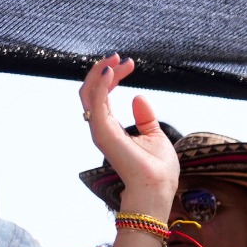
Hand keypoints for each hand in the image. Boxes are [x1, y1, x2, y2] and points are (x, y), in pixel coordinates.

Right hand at [79, 55, 179, 217]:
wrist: (157, 189)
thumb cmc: (158, 170)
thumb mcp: (155, 136)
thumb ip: (145, 118)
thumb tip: (139, 97)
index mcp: (111, 127)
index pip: (103, 94)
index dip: (112, 76)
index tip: (128, 63)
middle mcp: (101, 127)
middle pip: (92, 90)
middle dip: (103, 69)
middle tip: (119, 57)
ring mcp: (100, 129)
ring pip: (88, 92)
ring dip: (100, 72)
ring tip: (116, 60)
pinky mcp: (103, 132)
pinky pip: (96, 101)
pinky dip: (101, 84)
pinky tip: (110, 71)